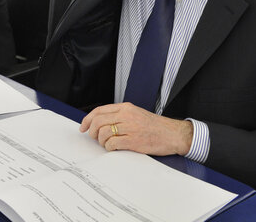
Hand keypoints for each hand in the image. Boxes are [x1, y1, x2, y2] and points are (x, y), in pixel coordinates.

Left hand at [79, 102, 193, 155]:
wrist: (172, 134)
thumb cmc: (154, 126)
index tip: (83, 127)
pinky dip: (109, 147)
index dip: (87, 120)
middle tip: (94, 138)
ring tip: (106, 144)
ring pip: (103, 133)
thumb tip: (99, 123)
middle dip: (92, 132)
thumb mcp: (136, 113)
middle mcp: (126, 115)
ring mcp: (130, 128)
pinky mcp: (133, 141)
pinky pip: (112, 144)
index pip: (99, 111)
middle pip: (98, 121)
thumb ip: (119, 115)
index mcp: (125, 107)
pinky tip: (113, 148)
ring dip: (101, 141)